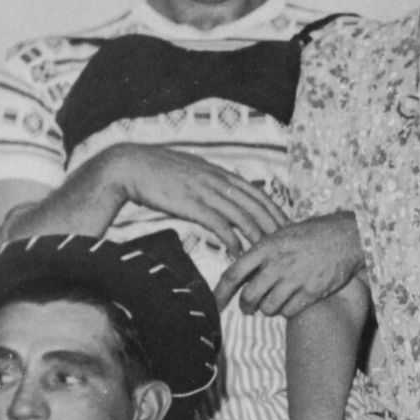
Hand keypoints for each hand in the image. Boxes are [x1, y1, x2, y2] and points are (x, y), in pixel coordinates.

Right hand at [95, 142, 285, 256]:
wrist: (129, 165)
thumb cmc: (157, 170)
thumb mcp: (190, 170)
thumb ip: (209, 180)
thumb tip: (222, 191)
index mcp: (218, 172)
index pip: (256, 192)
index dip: (274, 209)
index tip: (287, 224)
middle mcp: (217, 180)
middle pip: (256, 204)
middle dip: (275, 224)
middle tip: (289, 243)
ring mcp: (205, 191)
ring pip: (242, 215)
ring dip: (258, 235)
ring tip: (270, 252)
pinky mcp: (191, 204)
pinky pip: (219, 225)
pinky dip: (233, 240)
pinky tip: (240, 254)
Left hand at [215, 211, 364, 315]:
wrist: (346, 237)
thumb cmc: (312, 233)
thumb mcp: (282, 233)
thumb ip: (262, 250)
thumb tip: (241, 265)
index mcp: (266, 247)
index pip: (234, 273)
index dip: (220, 292)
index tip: (216, 304)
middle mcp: (278, 264)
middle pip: (249, 296)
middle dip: (245, 306)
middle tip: (248, 308)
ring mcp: (295, 279)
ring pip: (269, 307)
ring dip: (267, 309)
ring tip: (271, 305)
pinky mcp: (312, 292)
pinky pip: (289, 311)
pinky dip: (286, 312)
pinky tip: (290, 304)